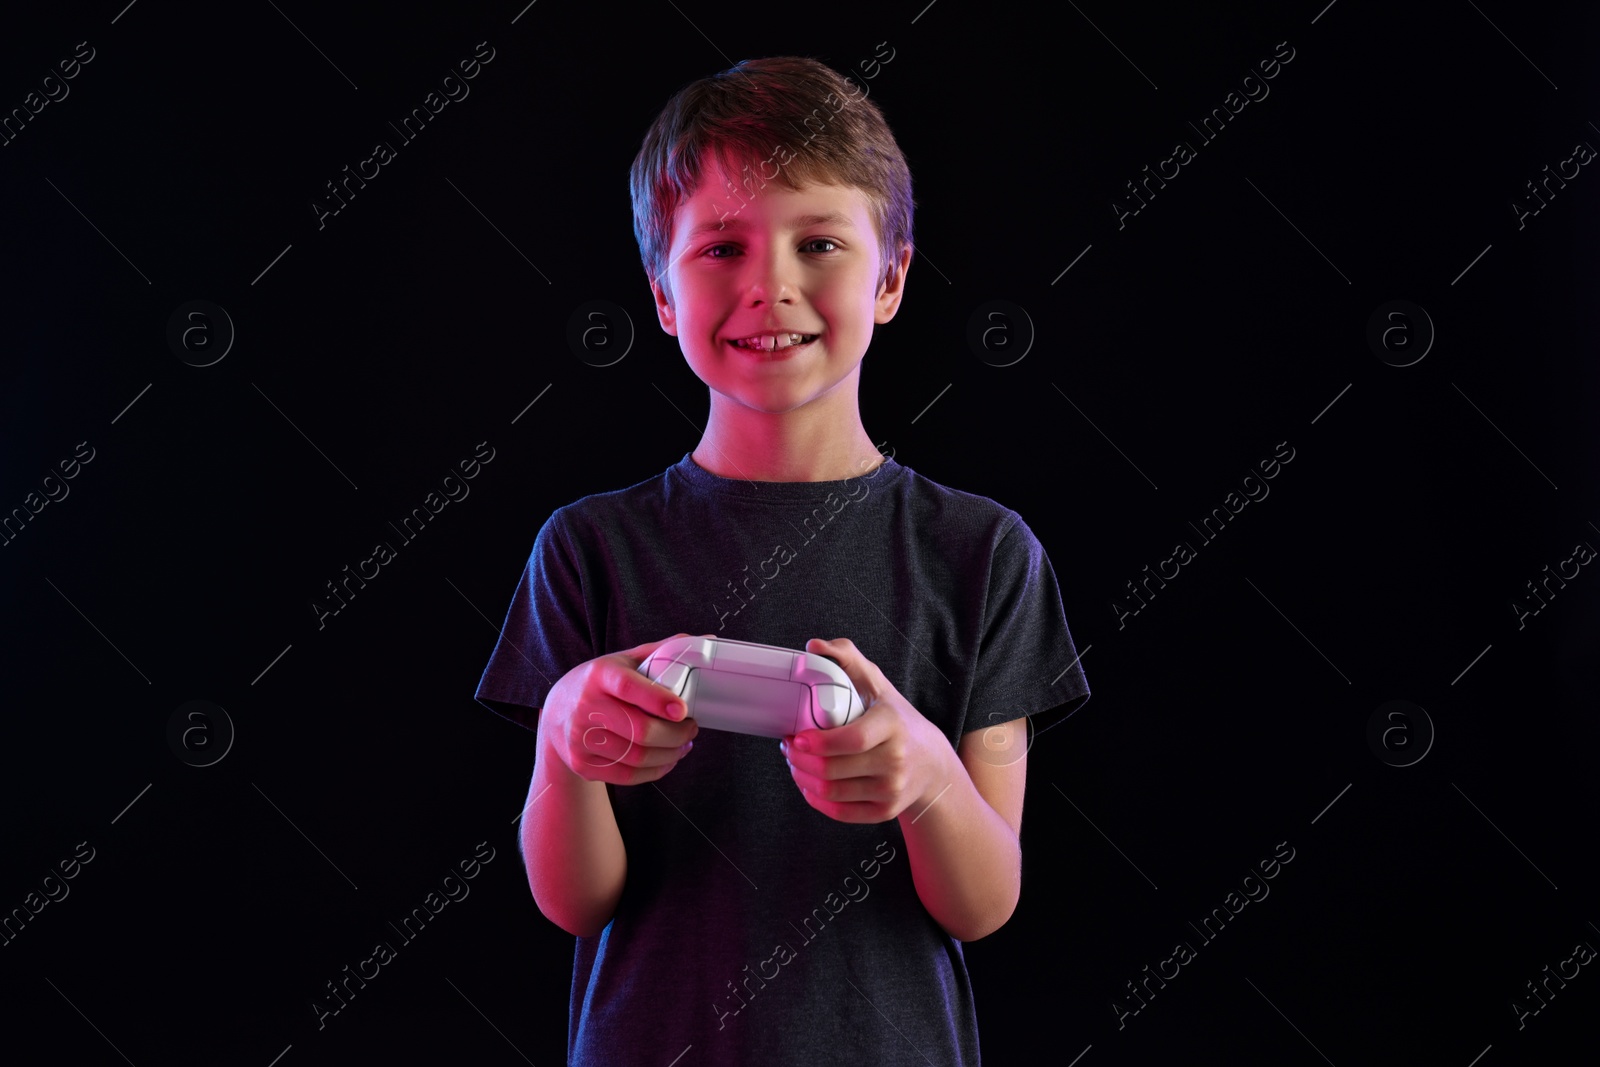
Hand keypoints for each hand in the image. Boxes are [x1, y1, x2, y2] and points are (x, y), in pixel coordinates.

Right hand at [538, 633, 702, 786]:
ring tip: (683, 744)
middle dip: (676, 734)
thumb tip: (706, 640)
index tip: (682, 710)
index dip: (658, 700)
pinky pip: (628, 776)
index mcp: (599, 675)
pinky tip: (667, 759)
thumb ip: (662, 651)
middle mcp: (586, 707)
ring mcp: (581, 739)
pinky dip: (656, 770)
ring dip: (670, 754)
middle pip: (640, 730)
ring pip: (638, 757)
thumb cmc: (600, 684)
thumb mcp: (623, 661)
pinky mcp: (583, 764)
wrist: (557, 715)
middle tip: (691, 728)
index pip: (629, 687)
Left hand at [780, 637, 956, 822]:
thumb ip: (847, 659)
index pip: (852, 739)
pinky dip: (816, 799)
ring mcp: (891, 789)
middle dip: (800, 760)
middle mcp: (895, 760)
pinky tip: (809, 784)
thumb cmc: (896, 720)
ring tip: (796, 762)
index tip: (796, 736)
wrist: (932, 764)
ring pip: (831, 792)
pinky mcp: (885, 811)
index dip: (818, 742)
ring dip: (802, 778)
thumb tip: (814, 647)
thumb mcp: (878, 685)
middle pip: (833, 770)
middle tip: (789, 746)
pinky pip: (839, 812)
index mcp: (892, 725)